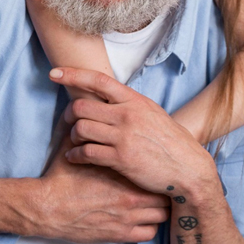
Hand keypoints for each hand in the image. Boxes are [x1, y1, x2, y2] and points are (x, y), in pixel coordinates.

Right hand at [31, 118, 169, 242]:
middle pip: (164, 194)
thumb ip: (86, 134)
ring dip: (158, 210)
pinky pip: (149, 233)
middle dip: (162, 190)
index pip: (155, 170)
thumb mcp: (74, 150)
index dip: (156, 170)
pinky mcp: (120, 234)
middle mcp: (130, 196)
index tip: (154, 169)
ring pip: (162, 215)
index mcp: (122, 173)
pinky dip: (149, 227)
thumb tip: (86, 113)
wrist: (47, 208)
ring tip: (151, 204)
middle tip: (156, 186)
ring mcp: (127, 218)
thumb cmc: (60, 179)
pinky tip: (141, 220)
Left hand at [51, 67, 217, 197]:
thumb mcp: (152, 113)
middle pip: (81, 106)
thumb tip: (107, 97)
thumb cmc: (170, 141)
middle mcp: (127, 115)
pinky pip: (86, 152)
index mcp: (135, 100)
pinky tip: (74, 157)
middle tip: (68, 122)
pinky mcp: (120, 159)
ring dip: (72, 136)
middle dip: (69, 114)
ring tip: (75, 142)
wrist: (189, 169)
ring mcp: (123, 137)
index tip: (54, 73)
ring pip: (80, 129)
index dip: (73, 74)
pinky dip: (74, 155)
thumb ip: (129, 105)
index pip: (98, 80)